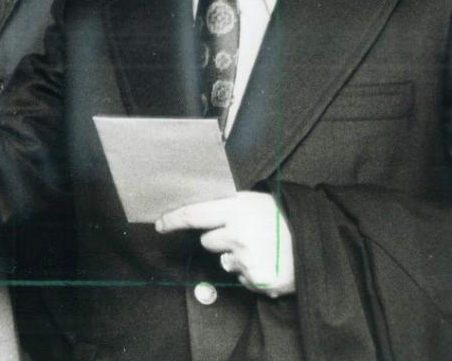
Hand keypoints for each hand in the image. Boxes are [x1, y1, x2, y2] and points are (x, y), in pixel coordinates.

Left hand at [157, 192, 295, 297]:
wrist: (320, 241)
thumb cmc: (285, 219)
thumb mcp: (256, 201)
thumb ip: (228, 205)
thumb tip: (196, 208)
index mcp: (237, 208)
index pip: (193, 214)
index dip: (173, 220)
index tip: (160, 224)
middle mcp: (238, 232)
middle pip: (207, 241)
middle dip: (219, 239)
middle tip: (244, 234)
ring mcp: (247, 257)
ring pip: (225, 260)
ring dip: (236, 256)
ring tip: (262, 248)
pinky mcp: (257, 278)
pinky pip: (242, 277)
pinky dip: (252, 271)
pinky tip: (269, 262)